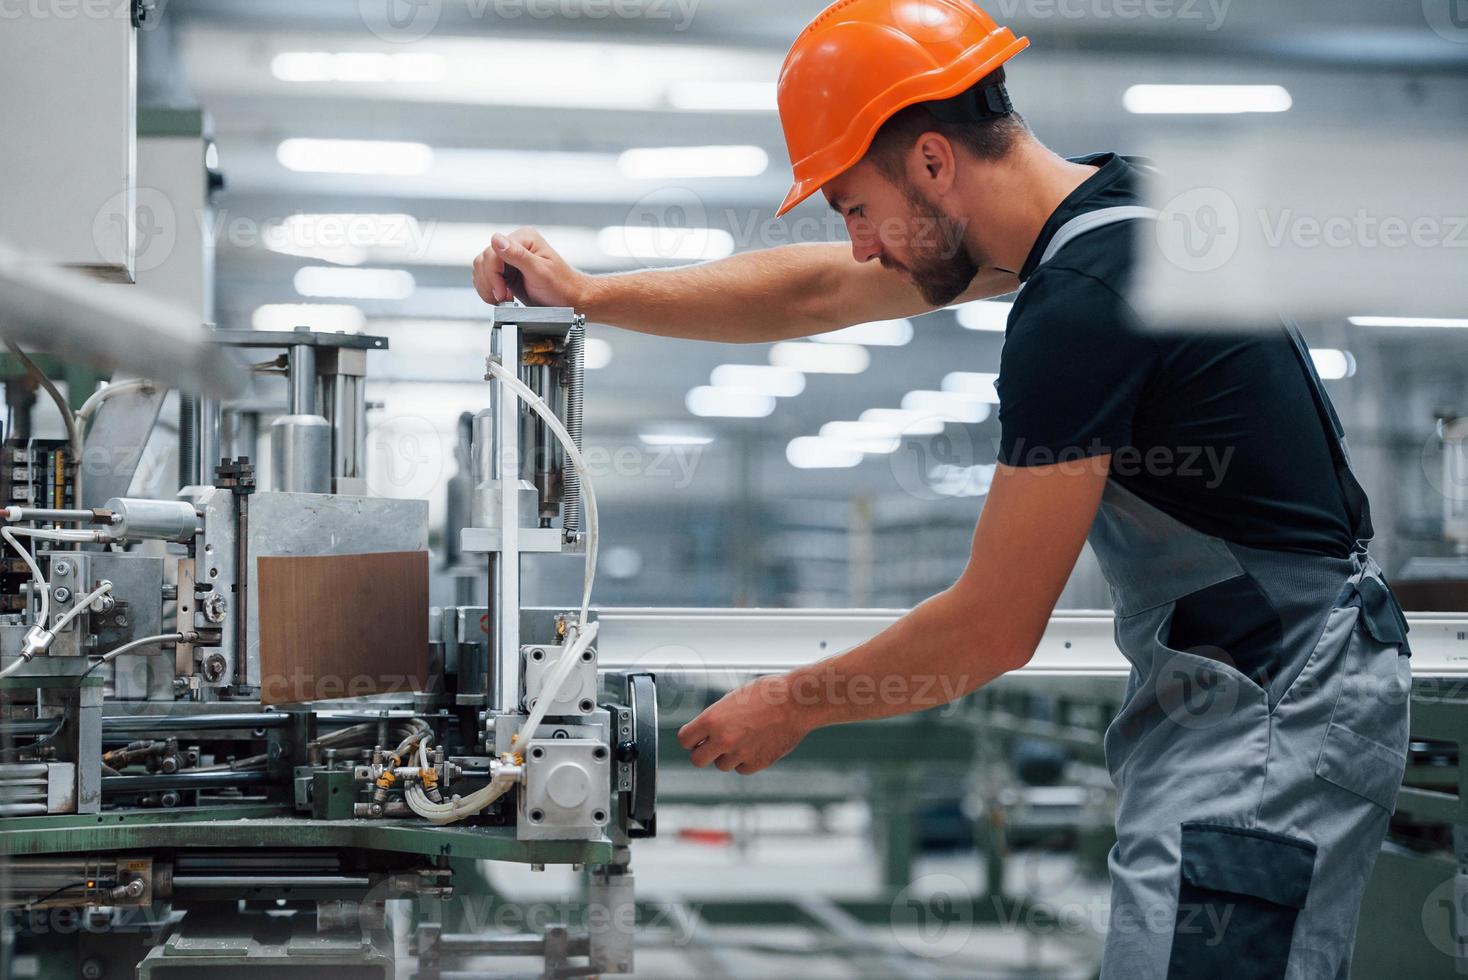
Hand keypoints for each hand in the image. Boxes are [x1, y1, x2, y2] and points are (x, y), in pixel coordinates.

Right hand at [471, 227, 589, 307]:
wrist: (569, 300)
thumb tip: (496, 239)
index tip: (502, 292)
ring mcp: (509, 257)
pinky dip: (488, 289)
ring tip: (503, 299)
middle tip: (503, 298)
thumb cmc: (561, 287)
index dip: (493, 274)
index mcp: (524, 238)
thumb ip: (517, 255)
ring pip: (481, 268)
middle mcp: (515, 244)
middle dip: (490, 282)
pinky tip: (500, 297)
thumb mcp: (540, 271)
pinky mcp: (506, 271)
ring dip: (487, 287)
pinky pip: (485, 276)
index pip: (493, 252)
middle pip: (483, 260)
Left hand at [677, 674, 813, 774]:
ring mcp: (740, 754)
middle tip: (714, 744)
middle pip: (697, 760)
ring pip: (722, 765)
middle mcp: (723, 740)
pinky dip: (746, 760)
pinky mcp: (757, 763)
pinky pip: (742, 768)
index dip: (691, 738)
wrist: (797, 702)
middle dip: (704, 752)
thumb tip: (705, 733)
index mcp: (712, 719)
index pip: (685, 740)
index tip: (697, 736)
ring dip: (728, 755)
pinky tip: (757, 744)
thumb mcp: (733, 699)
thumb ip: (716, 719)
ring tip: (744, 737)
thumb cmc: (767, 694)